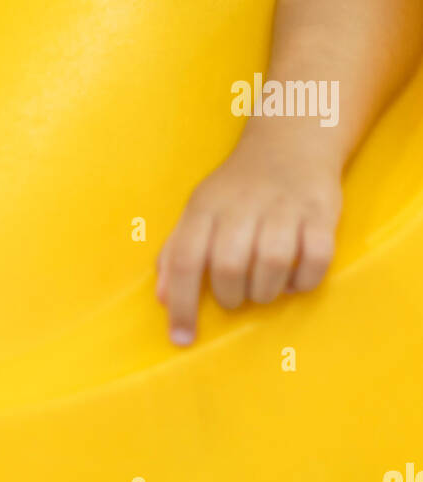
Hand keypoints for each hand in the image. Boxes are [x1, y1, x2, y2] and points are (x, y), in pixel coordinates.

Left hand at [155, 131, 342, 345]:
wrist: (289, 143)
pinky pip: (317, 258)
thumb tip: (162, 298)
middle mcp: (242, 206)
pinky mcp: (319, 213)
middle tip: (237, 297)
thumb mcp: (200, 209)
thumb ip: (178, 251)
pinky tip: (296, 279)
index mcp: (206, 207)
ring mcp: (283, 208)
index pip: (185, 259)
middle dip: (232, 296)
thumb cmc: (237, 188)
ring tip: (265, 287)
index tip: (181, 339)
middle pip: (230, 265)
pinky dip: (306, 279)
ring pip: (274, 263)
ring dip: (268, 290)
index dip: (181, 303)